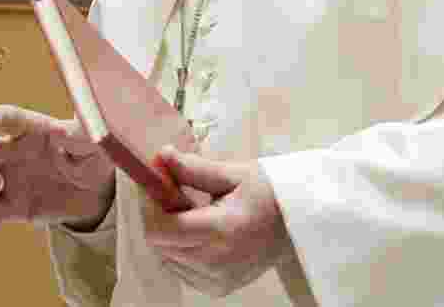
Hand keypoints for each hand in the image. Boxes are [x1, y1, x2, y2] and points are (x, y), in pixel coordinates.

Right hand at [0, 104, 114, 230]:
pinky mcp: (12, 207)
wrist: (96, 192)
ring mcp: (9, 180)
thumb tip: (62, 131)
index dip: (0, 120)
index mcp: (32, 130)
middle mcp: (13, 152)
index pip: (13, 119)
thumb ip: (78, 136)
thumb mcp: (92, 143)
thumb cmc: (91, 155)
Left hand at [144, 148, 296, 296]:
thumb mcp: (233, 173)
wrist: (295, 224)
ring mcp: (218, 280)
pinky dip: (177, 249)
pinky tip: (193, 231)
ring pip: (166, 256)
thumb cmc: (267, 194)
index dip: (148, 205)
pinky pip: (180, 269)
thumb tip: (161, 156)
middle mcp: (218, 262)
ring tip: (186, 211)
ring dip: (166, 231)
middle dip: (156, 214)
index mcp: (223, 231)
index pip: (162, 229)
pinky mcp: (218, 288)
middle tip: (171, 191)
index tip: (153, 182)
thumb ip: (193, 168)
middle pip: (160, 243)